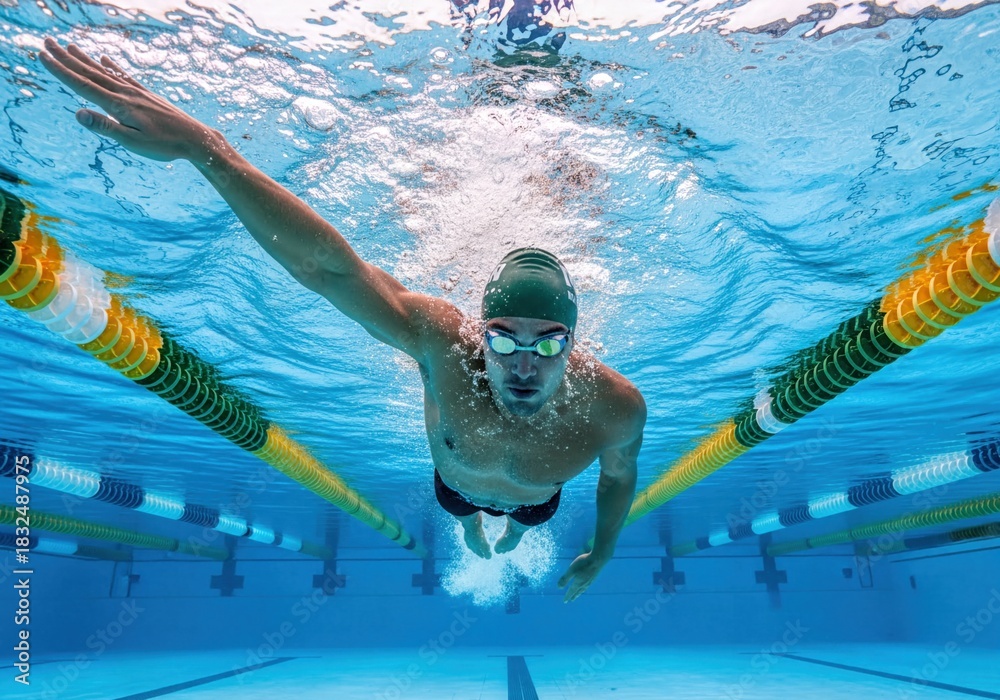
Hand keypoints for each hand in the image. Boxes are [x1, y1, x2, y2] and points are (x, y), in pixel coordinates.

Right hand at [38, 38, 221, 162]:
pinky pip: (124, 76)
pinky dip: (111, 67)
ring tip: (69, 46)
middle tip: (47, 42)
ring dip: (84, 59)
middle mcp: (126, 94)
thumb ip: (105, 127)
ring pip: (105, 72)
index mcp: (119, 105)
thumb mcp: (133, 143)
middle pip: (90, 73)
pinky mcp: (146, 95)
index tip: (43, 56)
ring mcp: (137, 92)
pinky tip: (104, 59)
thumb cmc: (165, 146)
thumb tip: (78, 113)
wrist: (195, 139)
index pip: (83, 85)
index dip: (61, 71)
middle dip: (66, 58)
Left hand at [557, 551, 608, 602]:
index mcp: (578, 583)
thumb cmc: (583, 563)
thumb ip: (565, 579)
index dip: (567, 596)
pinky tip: (585, 586)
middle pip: (578, 592)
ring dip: (579, 593)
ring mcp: (590, 581)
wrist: (598, 559)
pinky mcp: (594, 577)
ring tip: (577, 595)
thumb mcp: (571, 570)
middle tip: (571, 600)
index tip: (565, 601)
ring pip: (583, 589)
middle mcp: (584, 584)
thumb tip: (559, 588)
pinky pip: (587, 586)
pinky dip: (584, 589)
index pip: (571, 591)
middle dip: (573, 596)